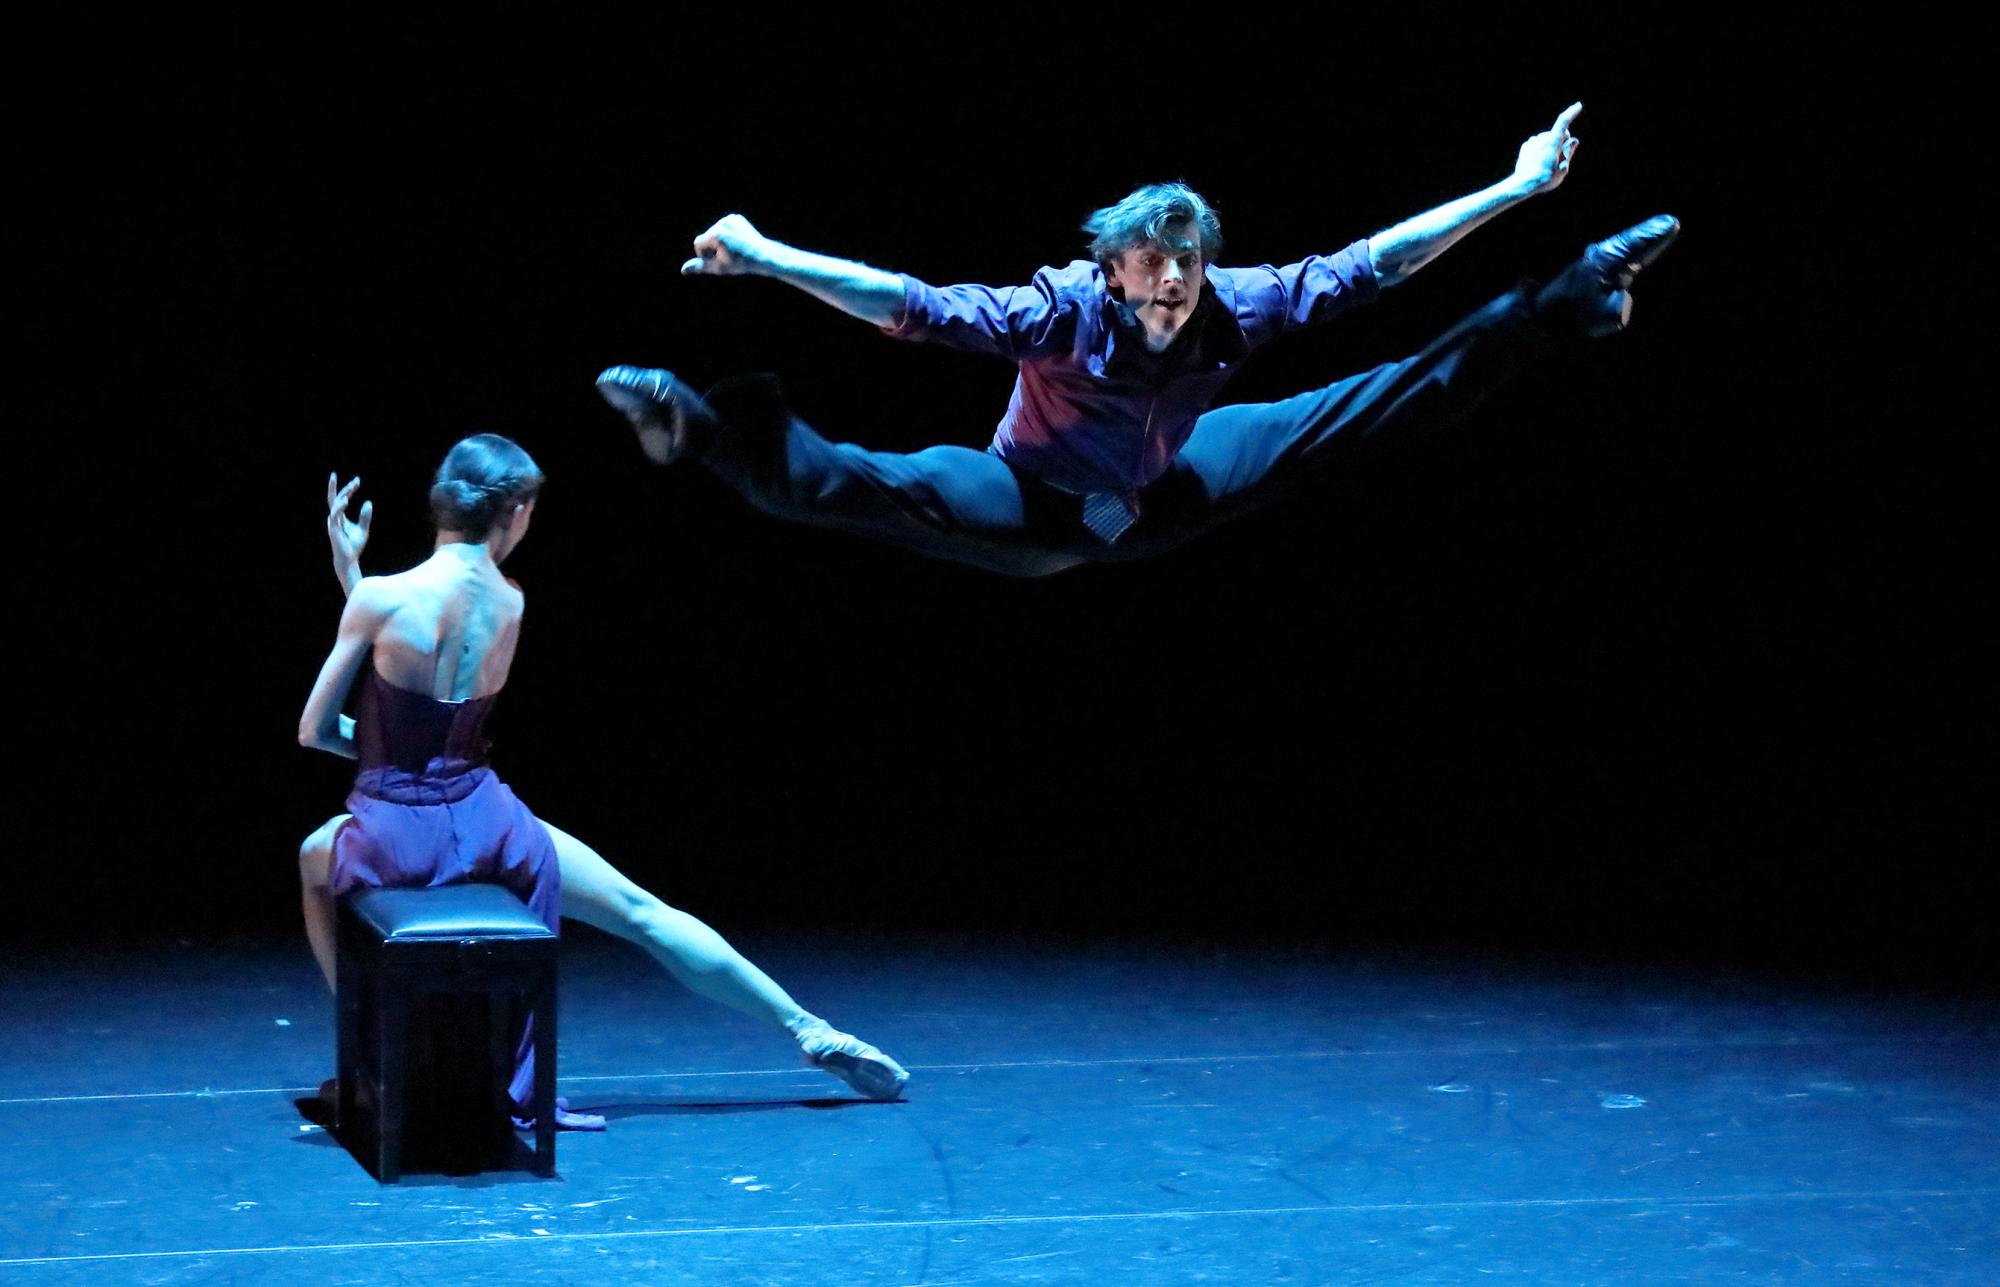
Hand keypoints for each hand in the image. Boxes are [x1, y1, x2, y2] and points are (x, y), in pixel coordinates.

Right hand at [326, 472, 371, 589]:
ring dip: (344, 494)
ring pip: (336, 504)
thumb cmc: (354, 545)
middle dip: (343, 487)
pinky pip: (335, 514)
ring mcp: (333, 523)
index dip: (349, 489)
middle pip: (335, 498)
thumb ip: (365, 517)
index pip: (341, 499)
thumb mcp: (363, 529)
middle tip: (355, 480)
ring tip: (352, 487)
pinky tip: (346, 500)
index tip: (357, 480)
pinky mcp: (334, 528)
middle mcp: (334, 518)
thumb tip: (368, 502)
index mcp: (340, 517)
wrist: (349, 559)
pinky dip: (340, 506)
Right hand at [681, 213, 775, 276]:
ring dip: (719, 241)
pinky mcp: (736, 218)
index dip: (704, 255)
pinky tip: (737, 241)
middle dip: (712, 247)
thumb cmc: (741, 264)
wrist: (763, 255)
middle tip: (728, 255)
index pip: (698, 243)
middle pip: (705, 236)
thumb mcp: (719, 267)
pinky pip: (724, 227)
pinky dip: (727, 234)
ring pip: (714, 231)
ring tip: (733, 249)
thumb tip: (683, 270)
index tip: (717, 260)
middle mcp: (722, 223)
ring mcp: (730, 218)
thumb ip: (700, 266)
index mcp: (716, 235)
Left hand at [1512, 102, 1581, 195]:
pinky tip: (1538, 162)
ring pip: (1548, 139)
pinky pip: (1538, 144)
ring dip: (1551, 147)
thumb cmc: (1545, 179)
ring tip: (1547, 164)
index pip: (1563, 123)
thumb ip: (1569, 153)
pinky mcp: (1526, 146)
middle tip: (1559, 161)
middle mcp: (1541, 138)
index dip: (1571, 113)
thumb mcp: (1562, 169)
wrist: (1523, 184)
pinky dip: (1541, 149)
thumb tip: (1574, 140)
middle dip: (1562, 142)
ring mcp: (1532, 141)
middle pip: (1558, 134)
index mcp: (1552, 143)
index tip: (1578, 106)